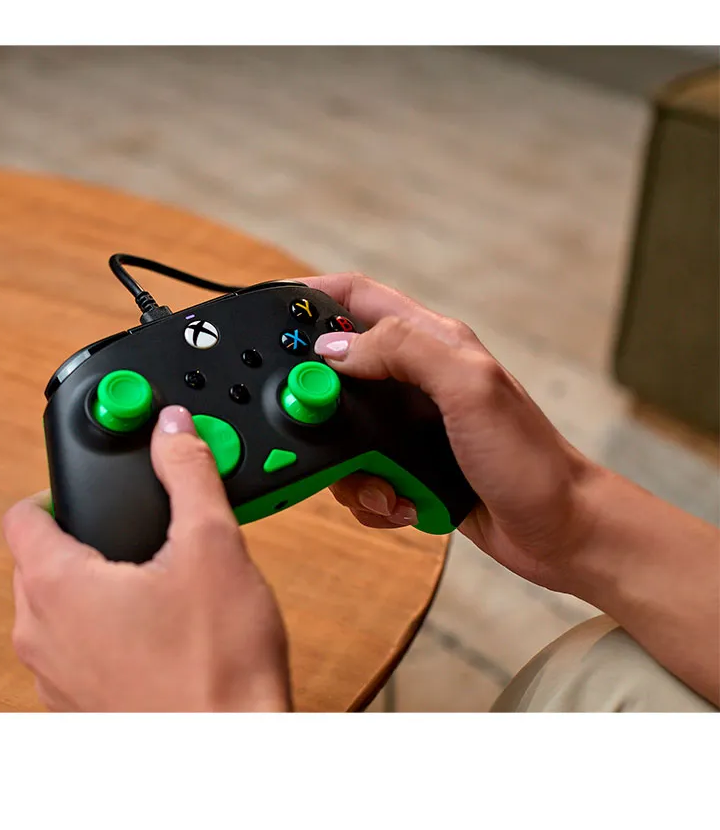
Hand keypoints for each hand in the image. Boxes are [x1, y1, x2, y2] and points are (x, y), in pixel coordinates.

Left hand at [2, 405, 290, 710]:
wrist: (231, 759)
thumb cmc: (217, 670)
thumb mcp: (213, 546)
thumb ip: (188, 472)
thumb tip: (172, 429)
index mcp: (56, 588)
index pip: (21, 514)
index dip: (57, 489)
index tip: (96, 489)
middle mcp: (40, 637)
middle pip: (37, 560)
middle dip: (83, 538)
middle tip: (140, 534)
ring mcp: (54, 680)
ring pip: (54, 609)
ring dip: (92, 589)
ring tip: (154, 585)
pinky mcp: (77, 709)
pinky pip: (73, 651)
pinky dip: (101, 632)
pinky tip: (157, 633)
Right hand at [304, 273, 596, 591]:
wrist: (560, 532)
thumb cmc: (531, 460)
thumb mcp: (469, 388)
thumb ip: (403, 351)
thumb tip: (334, 349)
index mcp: (432, 342)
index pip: (357, 297)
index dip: (310, 297)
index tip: (269, 313)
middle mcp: (417, 379)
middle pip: (336, 369)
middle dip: (317, 400)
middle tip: (311, 423)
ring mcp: (410, 425)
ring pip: (340, 430)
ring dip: (346, 464)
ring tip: (383, 482)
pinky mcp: (408, 466)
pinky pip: (359, 474)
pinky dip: (368, 495)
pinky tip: (399, 502)